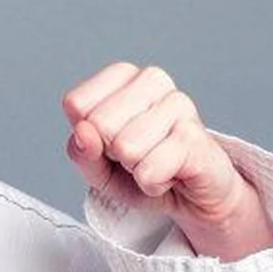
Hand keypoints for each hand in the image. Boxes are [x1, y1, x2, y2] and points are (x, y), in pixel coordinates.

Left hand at [61, 62, 252, 227]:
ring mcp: (179, 104)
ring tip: (155, 163)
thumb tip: (83, 131)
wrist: (192, 196)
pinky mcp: (196, 135)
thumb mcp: (97, 167)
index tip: (111, 141)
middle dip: (112, 153)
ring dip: (136, 169)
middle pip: (98, 124)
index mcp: (123, 76)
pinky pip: (149, 171)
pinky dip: (153, 184)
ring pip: (125, 148)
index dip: (87, 135)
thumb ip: (81, 151)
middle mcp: (153, 80)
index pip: (76, 103)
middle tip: (137, 155)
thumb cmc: (143, 170)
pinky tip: (170, 174)